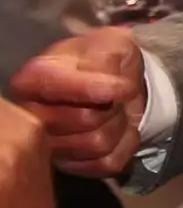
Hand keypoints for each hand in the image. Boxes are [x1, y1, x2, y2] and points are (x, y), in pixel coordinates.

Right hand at [7, 27, 146, 177]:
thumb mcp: (111, 42)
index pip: (57, 87)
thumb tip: (113, 88)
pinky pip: (107, 164)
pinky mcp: (70, 165)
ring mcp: (49, 144)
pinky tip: (121, 130)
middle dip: (114, 106)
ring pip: (98, 144)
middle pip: (85, 119)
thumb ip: (108, 57)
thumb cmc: (106, 59)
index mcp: (32, 79)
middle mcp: (31, 115)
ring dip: (120, 125)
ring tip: (116, 111)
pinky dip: (125, 145)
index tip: (121, 86)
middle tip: (116, 95)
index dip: (94, 88)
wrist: (114, 82)